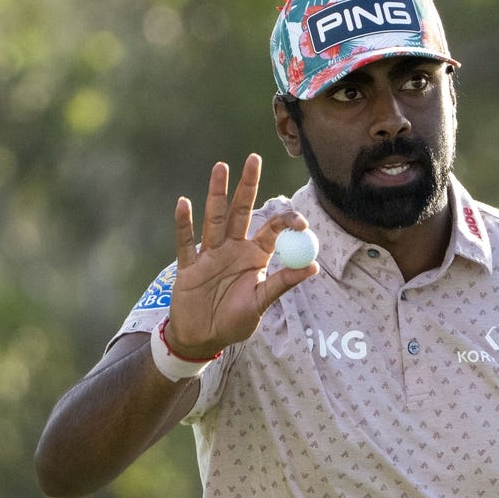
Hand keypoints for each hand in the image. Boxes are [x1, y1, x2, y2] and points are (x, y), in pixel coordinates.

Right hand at [165, 154, 317, 358]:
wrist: (203, 339)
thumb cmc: (234, 321)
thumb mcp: (262, 303)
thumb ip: (283, 283)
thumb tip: (314, 266)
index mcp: (255, 256)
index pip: (272, 230)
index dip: (286, 222)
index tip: (301, 221)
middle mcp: (233, 249)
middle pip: (241, 211)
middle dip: (247, 186)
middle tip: (254, 158)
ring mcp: (210, 255)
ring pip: (214, 219)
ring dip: (216, 194)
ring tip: (221, 167)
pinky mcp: (189, 266)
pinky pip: (187, 242)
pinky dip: (184, 224)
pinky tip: (183, 204)